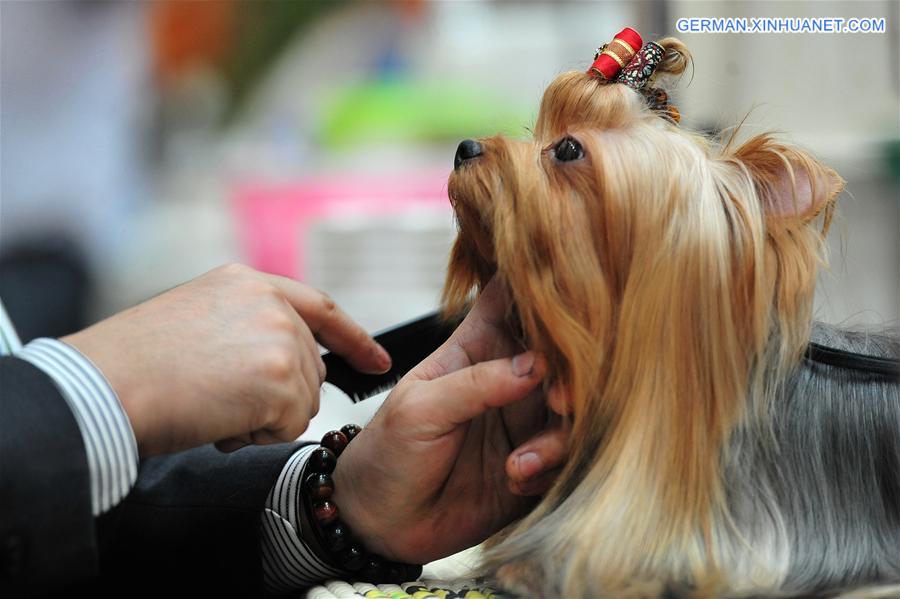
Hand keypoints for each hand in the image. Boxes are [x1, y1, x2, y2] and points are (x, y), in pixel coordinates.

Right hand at [63, 263, 389, 455]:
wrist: (102, 385)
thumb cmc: (133, 364)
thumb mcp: (197, 321)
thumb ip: (249, 329)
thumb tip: (292, 368)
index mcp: (246, 282)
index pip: (320, 308)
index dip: (354, 337)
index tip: (378, 360)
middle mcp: (270, 302)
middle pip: (311, 367)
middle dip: (281, 397)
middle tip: (224, 404)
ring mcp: (280, 337)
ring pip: (304, 400)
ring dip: (263, 418)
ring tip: (212, 407)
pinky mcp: (281, 378)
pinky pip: (291, 426)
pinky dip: (257, 435)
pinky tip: (219, 421)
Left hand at [331, 278, 568, 563]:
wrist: (380, 525)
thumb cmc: (386, 453)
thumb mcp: (420, 409)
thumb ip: (476, 383)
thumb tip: (537, 363)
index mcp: (479, 345)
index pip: (516, 298)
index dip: (543, 293)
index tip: (561, 310)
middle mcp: (512, 378)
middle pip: (563, 354)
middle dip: (571, 374)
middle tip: (558, 400)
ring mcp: (527, 422)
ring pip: (575, 410)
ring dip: (561, 434)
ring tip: (520, 461)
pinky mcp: (537, 466)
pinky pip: (567, 459)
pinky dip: (549, 469)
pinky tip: (515, 479)